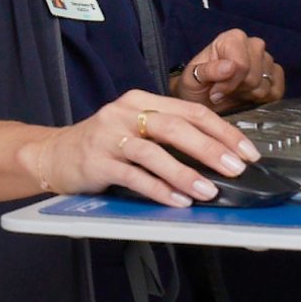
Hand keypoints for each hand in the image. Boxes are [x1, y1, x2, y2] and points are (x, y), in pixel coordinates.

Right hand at [19, 90, 262, 207]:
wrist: (53, 154)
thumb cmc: (105, 144)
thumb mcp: (137, 129)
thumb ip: (171, 136)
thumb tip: (221, 157)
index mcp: (141, 100)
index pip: (191, 111)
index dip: (223, 131)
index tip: (247, 152)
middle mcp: (124, 113)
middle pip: (174, 127)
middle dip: (210, 149)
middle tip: (234, 169)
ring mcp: (107, 137)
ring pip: (153, 152)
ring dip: (185, 173)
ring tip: (208, 191)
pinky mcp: (95, 161)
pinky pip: (132, 176)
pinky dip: (158, 189)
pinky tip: (177, 201)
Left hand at [173, 29, 284, 111]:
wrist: (204, 100)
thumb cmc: (197, 86)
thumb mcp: (192, 79)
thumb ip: (209, 71)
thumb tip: (230, 66)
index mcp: (232, 38)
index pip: (241, 64)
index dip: (229, 83)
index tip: (216, 91)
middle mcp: (253, 45)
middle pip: (254, 76)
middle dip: (238, 89)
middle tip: (224, 91)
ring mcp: (267, 60)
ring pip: (265, 86)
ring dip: (248, 95)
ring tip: (234, 92)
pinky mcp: (276, 76)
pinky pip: (276, 92)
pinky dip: (261, 100)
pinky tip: (247, 95)